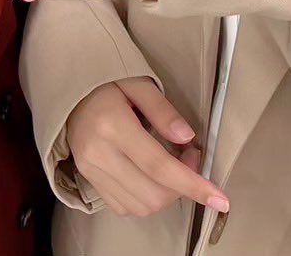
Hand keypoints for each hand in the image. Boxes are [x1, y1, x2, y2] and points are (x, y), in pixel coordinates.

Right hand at [65, 77, 228, 217]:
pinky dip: (146, 199)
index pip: (159, 166)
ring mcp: (91, 172)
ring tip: (171, 165)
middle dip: (182, 186)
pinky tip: (151, 176)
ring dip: (166, 194)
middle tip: (189, 156)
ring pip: (141, 206)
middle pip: (152, 194)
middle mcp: (98, 154)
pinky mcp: (89, 181)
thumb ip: (163, 110)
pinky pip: (126, 207)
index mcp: (112, 125)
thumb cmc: (108, 83)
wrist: (71, 94)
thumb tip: (188, 138)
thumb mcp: (138, 83)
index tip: (219, 198)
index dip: (192, 184)